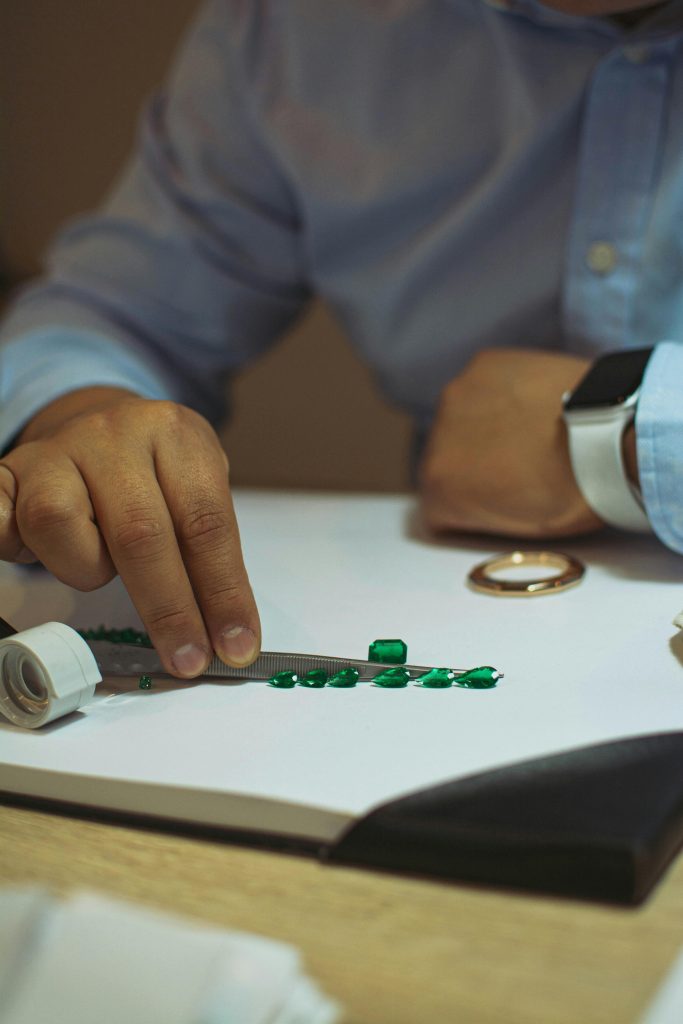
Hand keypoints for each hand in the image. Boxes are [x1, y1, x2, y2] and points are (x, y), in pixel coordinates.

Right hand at [0, 387, 259, 676]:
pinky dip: (10, 544)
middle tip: (188, 659)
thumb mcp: (195, 490)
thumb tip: (226, 633)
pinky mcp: (8, 473)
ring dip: (85, 567)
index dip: (222, 592)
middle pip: (140, 530)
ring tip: (99, 567)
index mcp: (174, 433)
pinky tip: (29, 555)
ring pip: (57, 520)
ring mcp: (55, 451)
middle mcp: (114, 434)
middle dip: (169, 609)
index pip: (205, 522)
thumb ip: (207, 553)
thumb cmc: (155, 472)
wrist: (99, 425)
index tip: (234, 646)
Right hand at [419, 348, 604, 538]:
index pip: (439, 507)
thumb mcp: (523, 527)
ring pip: (464, 418)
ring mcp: (458, 395)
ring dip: (488, 425)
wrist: (614, 435)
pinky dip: (505, 394)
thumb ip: (485, 510)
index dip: (474, 508)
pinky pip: (486, 384)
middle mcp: (435, 438)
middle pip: (447, 457)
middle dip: (476, 464)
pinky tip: (538, 403)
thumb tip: (484, 495)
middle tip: (523, 468)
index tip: (503, 504)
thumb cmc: (577, 493)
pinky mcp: (484, 363)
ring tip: (534, 432)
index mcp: (439, 488)